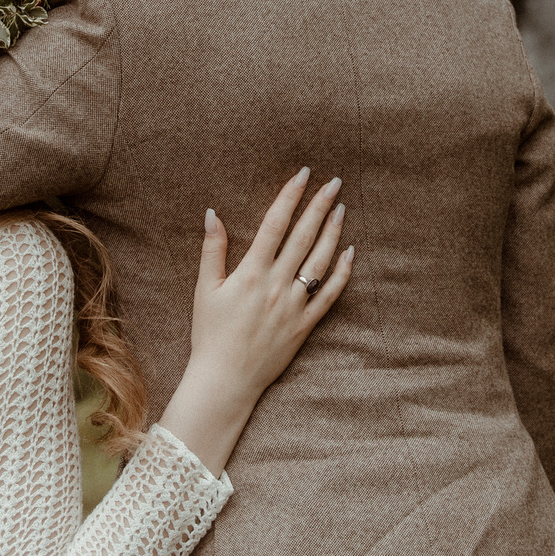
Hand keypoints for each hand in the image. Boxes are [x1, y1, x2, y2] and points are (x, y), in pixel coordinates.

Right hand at [189, 168, 351, 398]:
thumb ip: (212, 249)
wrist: (226, 381)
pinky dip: (343, 273)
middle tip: (334, 182)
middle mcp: (277, 285)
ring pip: (321, 261)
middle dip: (319, 206)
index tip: (303, 174)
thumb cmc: (210, 335)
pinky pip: (329, 295)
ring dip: (333, 232)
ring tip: (342, 208)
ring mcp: (294, 305)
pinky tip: (351, 252)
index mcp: (251, 273)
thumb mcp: (204, 289)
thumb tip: (213, 213)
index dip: (290, 196)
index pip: (275, 224)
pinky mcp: (305, 325)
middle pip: (303, 236)